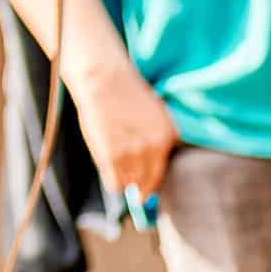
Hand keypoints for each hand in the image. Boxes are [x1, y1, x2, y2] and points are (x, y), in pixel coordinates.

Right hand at [69, 59, 177, 197]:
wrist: (102, 81)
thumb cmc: (123, 94)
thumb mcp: (153, 115)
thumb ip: (155, 140)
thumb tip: (148, 167)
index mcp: (167, 136)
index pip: (161, 172)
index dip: (151, 181)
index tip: (146, 189)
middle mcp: (154, 148)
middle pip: (148, 183)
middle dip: (140, 187)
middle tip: (134, 190)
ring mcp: (132, 154)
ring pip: (130, 184)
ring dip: (124, 182)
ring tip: (117, 171)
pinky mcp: (112, 156)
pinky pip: (114, 183)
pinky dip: (112, 181)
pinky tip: (108, 171)